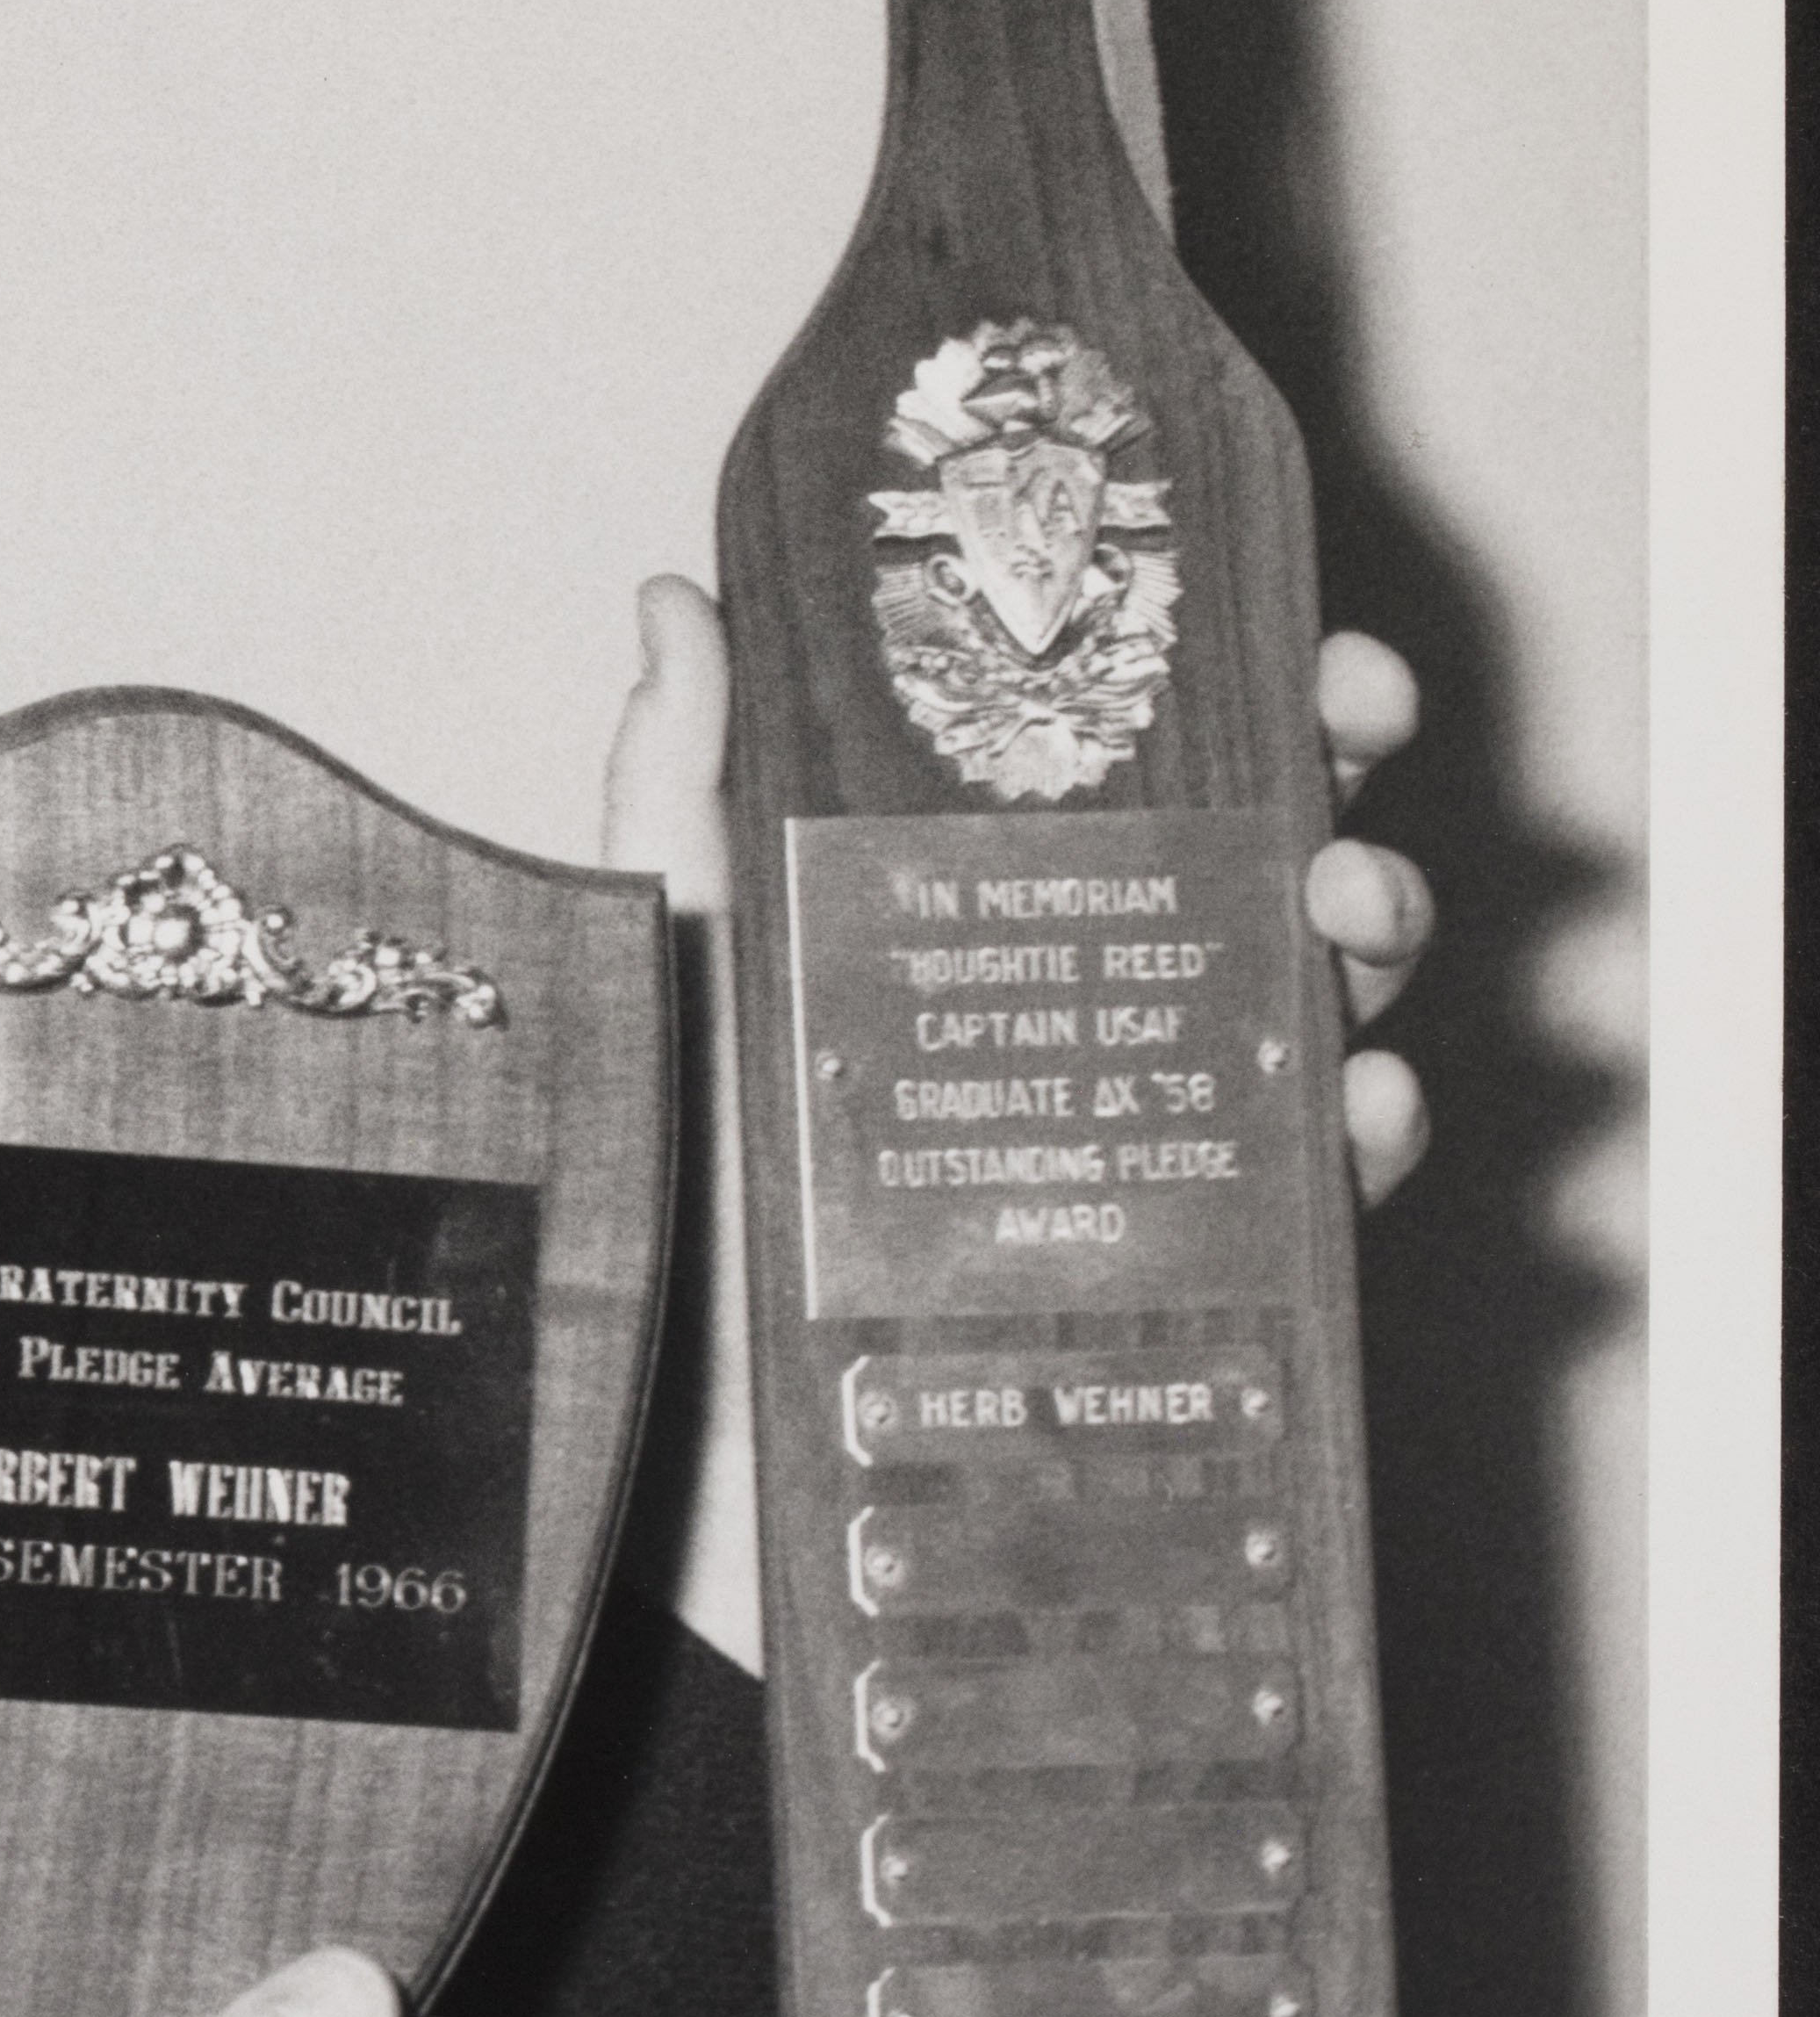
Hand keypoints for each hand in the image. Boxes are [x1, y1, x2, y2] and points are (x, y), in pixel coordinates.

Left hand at [599, 587, 1441, 1675]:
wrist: (646, 1419)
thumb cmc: (650, 1163)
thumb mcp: (660, 945)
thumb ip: (678, 778)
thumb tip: (681, 597)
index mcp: (970, 896)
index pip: (1147, 770)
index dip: (1259, 698)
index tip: (1317, 658)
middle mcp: (1064, 1001)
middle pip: (1259, 875)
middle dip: (1344, 810)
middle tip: (1345, 789)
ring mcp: (1119, 1133)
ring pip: (1305, 1018)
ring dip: (1370, 953)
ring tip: (1344, 933)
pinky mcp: (1149, 1274)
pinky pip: (1298, 1203)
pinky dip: (1358, 1146)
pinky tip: (1353, 1109)